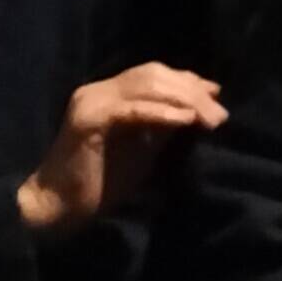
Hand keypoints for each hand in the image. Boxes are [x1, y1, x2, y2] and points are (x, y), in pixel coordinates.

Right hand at [17, 62, 224, 230]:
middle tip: (221, 114)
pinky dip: (160, 113)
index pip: (152, 74)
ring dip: (183, 100)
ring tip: (211, 118)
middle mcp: (98, 90)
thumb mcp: (142, 149)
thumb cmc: (102, 183)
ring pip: (144, 86)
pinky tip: (185, 121)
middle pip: (152, 74)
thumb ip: (163, 127)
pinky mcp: (88, 120)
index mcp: (109, 94)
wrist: (60, 206)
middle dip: (192, 90)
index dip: (187, 80)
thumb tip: (196, 111)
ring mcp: (91, 101)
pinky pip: (130, 110)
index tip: (217, 95)